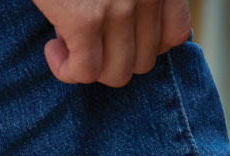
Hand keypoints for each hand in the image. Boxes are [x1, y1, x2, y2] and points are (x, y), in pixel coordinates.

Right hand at [32, 0, 191, 87]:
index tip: (121, 35)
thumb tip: (128, 30)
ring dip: (90, 67)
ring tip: (67, 43)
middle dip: (114, 57)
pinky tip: (53, 50)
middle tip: (88, 39)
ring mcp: (118, 8)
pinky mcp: (83, 19)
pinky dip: (67, 69)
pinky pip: (85, 71)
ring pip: (116, 72)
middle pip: (143, 61)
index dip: (147, 43)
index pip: (175, 36)